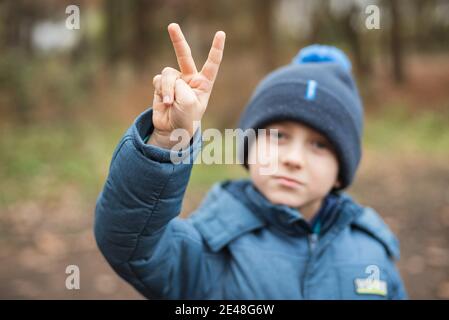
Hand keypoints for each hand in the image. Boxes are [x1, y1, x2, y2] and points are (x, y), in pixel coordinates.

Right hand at [149, 23, 225, 148]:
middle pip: (184, 55)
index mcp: (203, 83)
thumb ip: (181, 87)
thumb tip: (167, 78)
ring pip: (168, 74)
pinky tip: (164, 101)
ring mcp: (175, 82)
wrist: (172, 131)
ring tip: (169, 102)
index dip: (216, 48)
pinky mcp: (161, 86)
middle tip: (172, 25)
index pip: (212, 63)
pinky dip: (161, 90)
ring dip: (168, 88)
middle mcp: (189, 79)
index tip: (220, 34)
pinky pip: (159, 80)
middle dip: (177, 40)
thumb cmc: (187, 120)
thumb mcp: (189, 104)